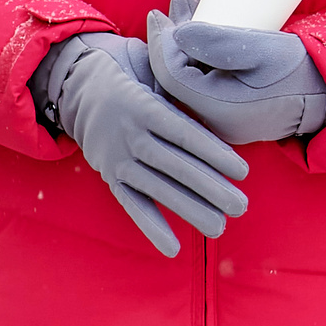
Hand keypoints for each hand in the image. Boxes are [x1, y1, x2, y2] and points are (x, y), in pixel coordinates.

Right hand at [34, 32, 248, 257]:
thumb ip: (184, 96)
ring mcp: (117, 158)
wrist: (82, 86)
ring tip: (219, 227)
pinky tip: (173, 248)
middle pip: (175, 166)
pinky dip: (151, 227)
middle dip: (210, 188)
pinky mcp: (110, 176)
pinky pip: (131, 204)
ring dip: (189, 210)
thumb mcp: (158, 76)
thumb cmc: (138, 78)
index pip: (185, 134)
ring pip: (157, 188)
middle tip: (241, 206)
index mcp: (146, 106)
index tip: (243, 172)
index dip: (214, 154)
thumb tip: (226, 113)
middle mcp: (130, 134)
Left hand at [147, 0, 325, 145]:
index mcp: (218, 109)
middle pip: (175, 75)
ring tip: (192, 4)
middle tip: (177, 0)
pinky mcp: (231, 110)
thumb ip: (218, 41)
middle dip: (172, 35)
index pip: (170, 75)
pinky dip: (199, 53)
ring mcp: (222, 118)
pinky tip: (205, 29)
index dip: (160, 42)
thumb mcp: (262, 49)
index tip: (160, 12)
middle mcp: (214, 120)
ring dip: (186, 40)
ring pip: (188, 76)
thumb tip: (178, 31)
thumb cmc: (301, 70)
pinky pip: (203, 81)